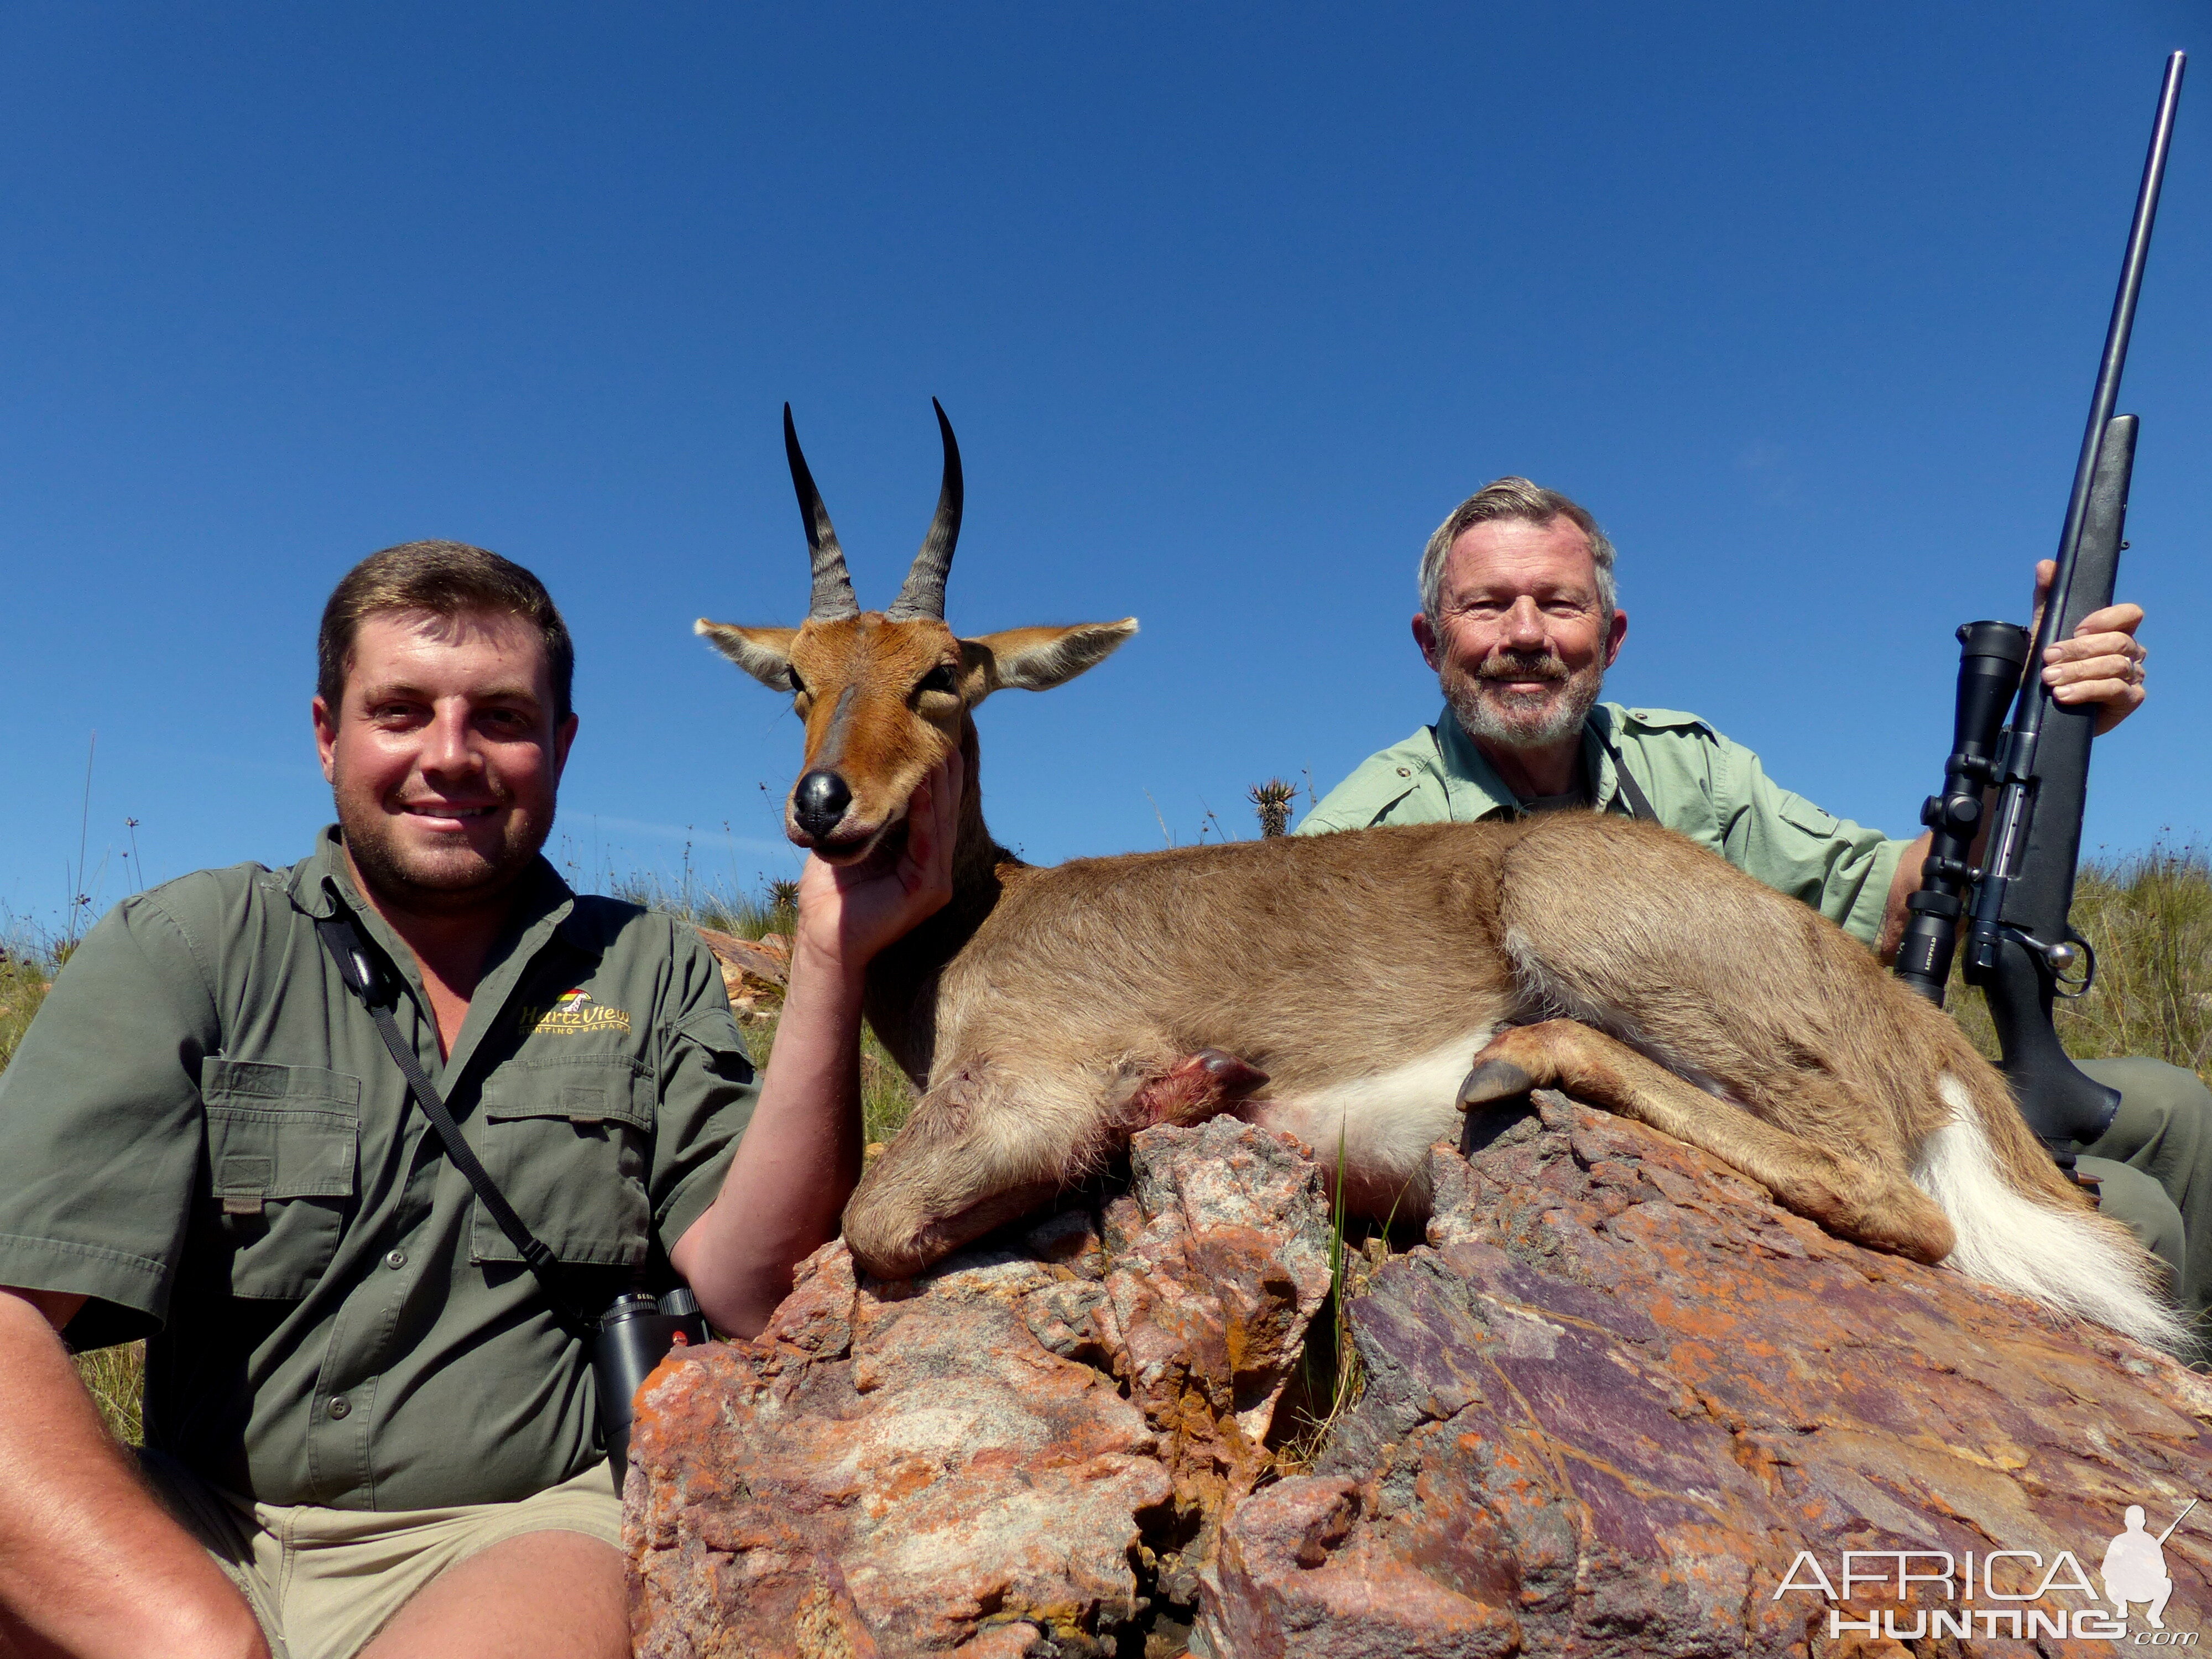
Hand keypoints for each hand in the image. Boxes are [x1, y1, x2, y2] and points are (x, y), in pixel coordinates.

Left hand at [791, 749, 962, 977]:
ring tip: (937, 749)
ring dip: (939, 783)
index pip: (934, 803)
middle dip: (945, 768)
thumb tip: (861, 765)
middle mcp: (934, 862)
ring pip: (941, 820)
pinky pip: (929, 842)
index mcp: (920, 851)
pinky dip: (925, 812)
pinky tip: (922, 786)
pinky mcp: (929, 889)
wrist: (824, 934)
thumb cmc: (833, 889)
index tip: (932, 731)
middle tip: (943, 729)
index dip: (936, 769)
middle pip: (944, 806)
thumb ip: (865, 809)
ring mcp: (936, 878)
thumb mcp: (850, 837)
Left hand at [2029, 558, 2146, 735]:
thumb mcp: (2043, 630)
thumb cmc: (2053, 666)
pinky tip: (2065, 695)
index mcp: (2116, 631)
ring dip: (2078, 672)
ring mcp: (2133, 676)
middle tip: (2048, 659)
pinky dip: (2086, 690)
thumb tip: (2045, 566)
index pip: (2130, 614)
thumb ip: (2047, 598)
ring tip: (2050, 679)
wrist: (2046, 708)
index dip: (2108, 618)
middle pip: (2117, 642)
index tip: (2077, 628)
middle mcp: (2131, 651)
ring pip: (2114, 666)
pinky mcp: (2129, 700)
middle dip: (2079, 650)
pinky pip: (2114, 690)